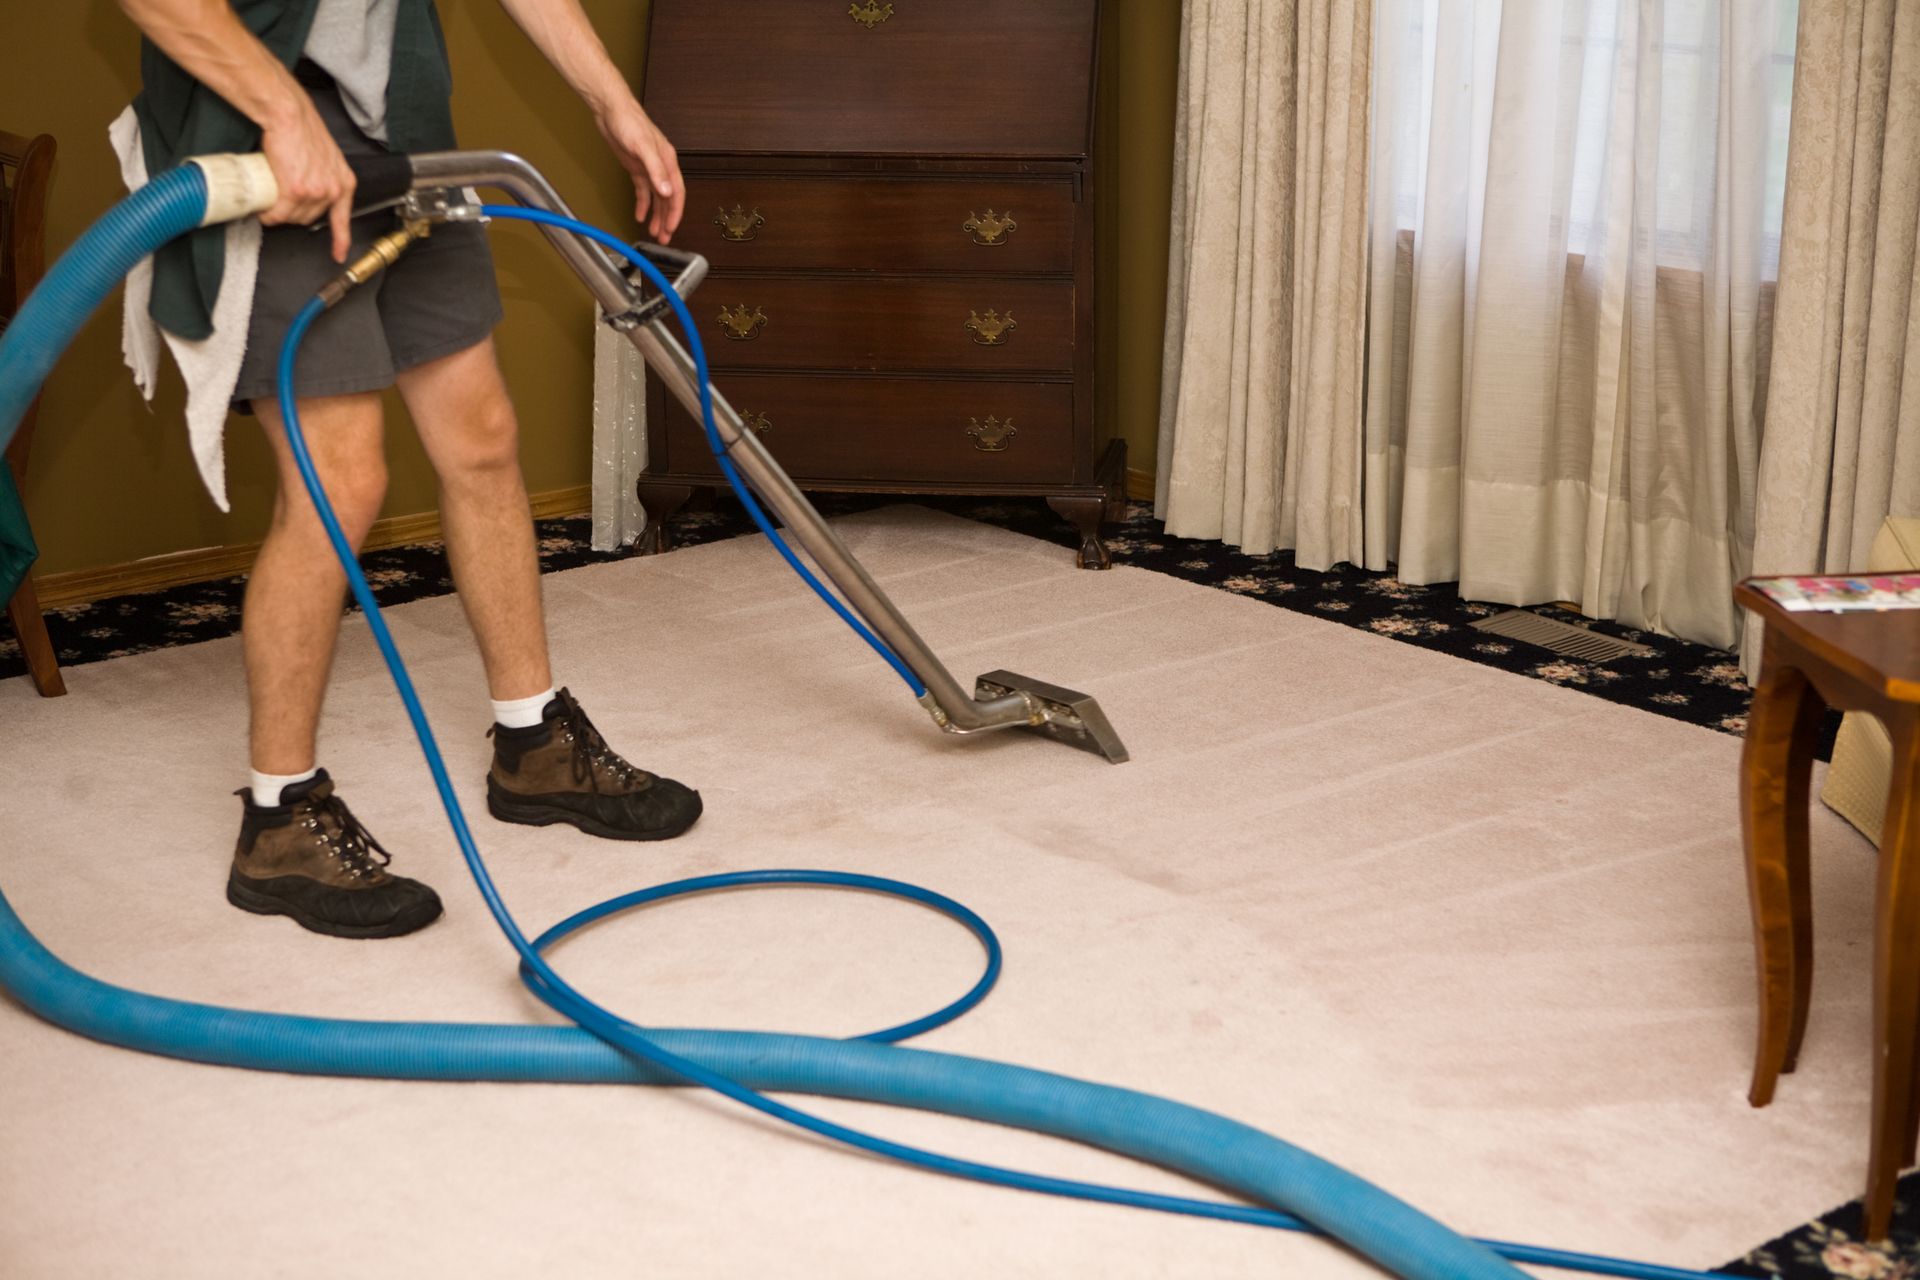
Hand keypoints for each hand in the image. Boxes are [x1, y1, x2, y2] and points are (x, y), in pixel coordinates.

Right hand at [259, 99, 354, 261]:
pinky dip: (267, 214)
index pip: (343, 219)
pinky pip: (277, 215)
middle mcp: (333, 190)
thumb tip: (309, 187)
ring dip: (278, 212)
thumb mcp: (326, 157)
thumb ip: (323, 175)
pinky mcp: (295, 191)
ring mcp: (315, 193)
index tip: (338, 255)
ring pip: (292, 217)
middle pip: (309, 218)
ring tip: (270, 195)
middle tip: (279, 197)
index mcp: (344, 182)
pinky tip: (262, 208)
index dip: (341, 241)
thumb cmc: (302, 129)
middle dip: (292, 212)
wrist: (288, 115)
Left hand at [596, 101, 683, 242]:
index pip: (676, 193)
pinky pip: (643, 191)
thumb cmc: (629, 122)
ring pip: (656, 198)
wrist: (611, 109)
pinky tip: (640, 216)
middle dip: (666, 219)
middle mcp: (661, 166)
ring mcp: (648, 168)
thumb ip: (655, 171)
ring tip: (654, 233)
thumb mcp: (642, 147)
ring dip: (656, 215)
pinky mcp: (636, 167)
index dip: (675, 212)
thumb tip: (666, 192)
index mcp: (667, 161)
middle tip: (664, 238)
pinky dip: (642, 204)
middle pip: (668, 199)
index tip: (671, 228)